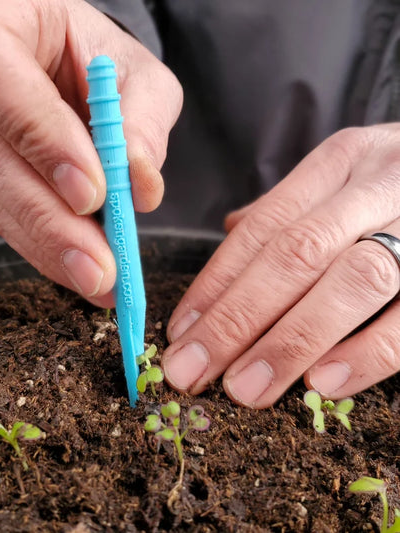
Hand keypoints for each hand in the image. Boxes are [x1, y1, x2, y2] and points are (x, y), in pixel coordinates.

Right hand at [0, 0, 181, 306]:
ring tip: (100, 282)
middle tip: (99, 268)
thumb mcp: (136, 71)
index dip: (39, 138)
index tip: (91, 193)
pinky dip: (46, 248)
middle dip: (50, 221)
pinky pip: (4, 216)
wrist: (66, 62)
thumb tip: (139, 185)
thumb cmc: (97, 55)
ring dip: (50, 247)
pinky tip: (82, 272)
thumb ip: (143, 118)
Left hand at [162, 125, 399, 406]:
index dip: (216, 283)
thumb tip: (232, 228)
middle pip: (293, 256)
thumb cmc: (399, 185)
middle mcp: (378, 185)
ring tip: (244, 389)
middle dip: (235, 320)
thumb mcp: (346, 177)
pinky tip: (321, 384)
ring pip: (350, 282)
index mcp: (339, 162)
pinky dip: (367, 352)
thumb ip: (292, 209)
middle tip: (192, 372)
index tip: (180, 332)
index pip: (262, 228)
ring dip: (289, 342)